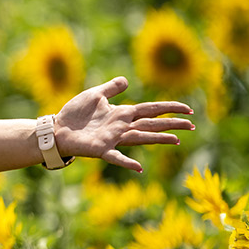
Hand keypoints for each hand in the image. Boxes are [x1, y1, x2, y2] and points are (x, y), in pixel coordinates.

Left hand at [54, 76, 194, 172]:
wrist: (56, 128)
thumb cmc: (75, 114)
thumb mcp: (95, 95)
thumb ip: (111, 89)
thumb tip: (127, 80)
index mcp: (122, 113)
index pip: (151, 109)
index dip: (169, 108)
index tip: (188, 109)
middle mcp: (122, 127)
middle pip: (152, 124)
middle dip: (172, 124)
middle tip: (192, 125)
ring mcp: (113, 139)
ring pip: (141, 138)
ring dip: (158, 139)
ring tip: (176, 140)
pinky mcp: (101, 149)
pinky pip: (116, 156)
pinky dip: (126, 162)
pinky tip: (138, 168)